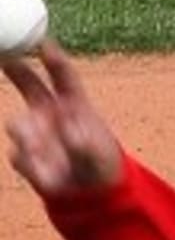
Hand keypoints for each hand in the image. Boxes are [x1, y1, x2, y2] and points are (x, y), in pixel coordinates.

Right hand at [3, 39, 121, 194]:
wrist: (93, 195)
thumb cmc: (101, 165)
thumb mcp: (101, 155)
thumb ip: (86, 143)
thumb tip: (71, 132)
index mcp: (75, 105)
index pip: (63, 76)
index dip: (53, 58)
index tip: (44, 44)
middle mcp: (50, 113)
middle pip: (27, 83)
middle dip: (13, 67)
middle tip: (6, 59)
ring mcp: (35, 133)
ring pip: (18, 124)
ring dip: (24, 132)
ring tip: (39, 146)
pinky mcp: (27, 158)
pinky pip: (18, 156)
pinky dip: (27, 162)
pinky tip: (42, 171)